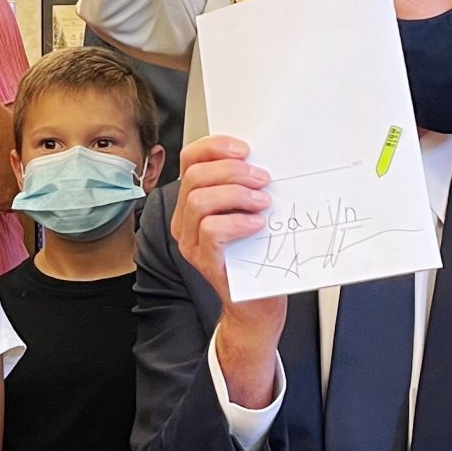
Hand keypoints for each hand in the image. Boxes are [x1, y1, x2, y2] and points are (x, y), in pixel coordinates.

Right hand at [170, 136, 287, 405]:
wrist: (258, 303)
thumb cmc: (256, 256)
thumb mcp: (251, 212)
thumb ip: (248, 188)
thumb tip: (266, 160)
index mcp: (194, 201)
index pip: (190, 160)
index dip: (214, 147)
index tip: (245, 148)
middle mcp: (186, 220)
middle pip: (194, 177)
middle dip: (232, 171)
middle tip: (263, 178)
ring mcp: (191, 242)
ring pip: (198, 201)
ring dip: (236, 194)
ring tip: (262, 202)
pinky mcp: (204, 261)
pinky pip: (211, 231)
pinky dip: (237, 222)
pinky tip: (257, 224)